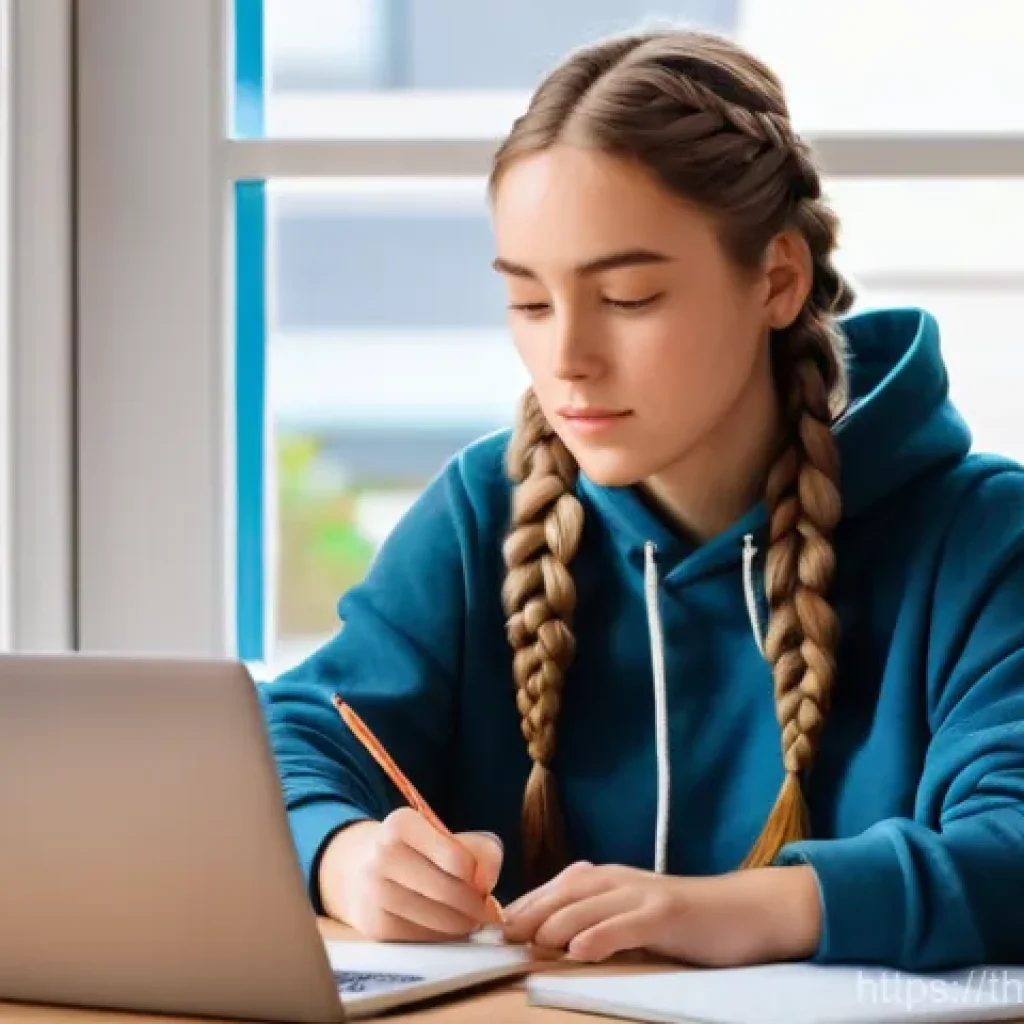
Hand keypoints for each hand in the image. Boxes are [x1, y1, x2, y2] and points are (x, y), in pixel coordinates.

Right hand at [319, 808, 503, 941]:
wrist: (358, 871)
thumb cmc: (416, 852)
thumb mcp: (444, 836)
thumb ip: (480, 851)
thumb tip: (486, 886)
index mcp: (402, 824)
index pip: (458, 858)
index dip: (481, 874)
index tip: (484, 880)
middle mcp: (383, 856)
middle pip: (452, 892)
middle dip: (477, 905)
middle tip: (484, 906)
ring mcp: (376, 893)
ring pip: (443, 921)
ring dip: (464, 924)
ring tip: (465, 915)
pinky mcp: (376, 927)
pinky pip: (428, 940)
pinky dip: (444, 936)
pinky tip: (442, 924)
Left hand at [501, 861, 820, 964]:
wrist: (744, 910)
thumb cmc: (683, 921)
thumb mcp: (633, 918)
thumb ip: (598, 922)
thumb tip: (550, 941)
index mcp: (607, 880)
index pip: (555, 889)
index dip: (525, 906)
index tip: (495, 929)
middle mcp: (619, 879)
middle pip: (565, 893)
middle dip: (530, 913)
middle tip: (500, 937)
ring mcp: (643, 893)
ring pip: (590, 905)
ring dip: (555, 924)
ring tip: (527, 943)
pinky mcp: (667, 913)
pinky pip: (628, 924)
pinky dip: (601, 935)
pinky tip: (578, 950)